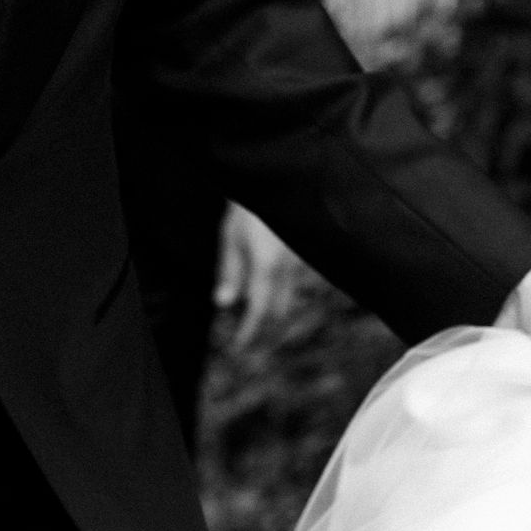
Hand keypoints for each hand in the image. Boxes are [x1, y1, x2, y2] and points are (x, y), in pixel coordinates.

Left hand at [215, 204, 293, 349]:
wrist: (275, 183)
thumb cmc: (248, 208)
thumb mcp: (231, 238)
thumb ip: (229, 273)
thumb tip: (223, 303)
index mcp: (267, 266)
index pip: (258, 312)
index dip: (248, 333)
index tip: (237, 347)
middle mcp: (289, 269)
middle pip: (279, 313)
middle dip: (263, 332)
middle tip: (247, 344)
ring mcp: (302, 265)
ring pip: (290, 302)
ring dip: (273, 318)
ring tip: (257, 327)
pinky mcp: (307, 260)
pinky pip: (296, 288)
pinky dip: (282, 299)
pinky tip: (271, 301)